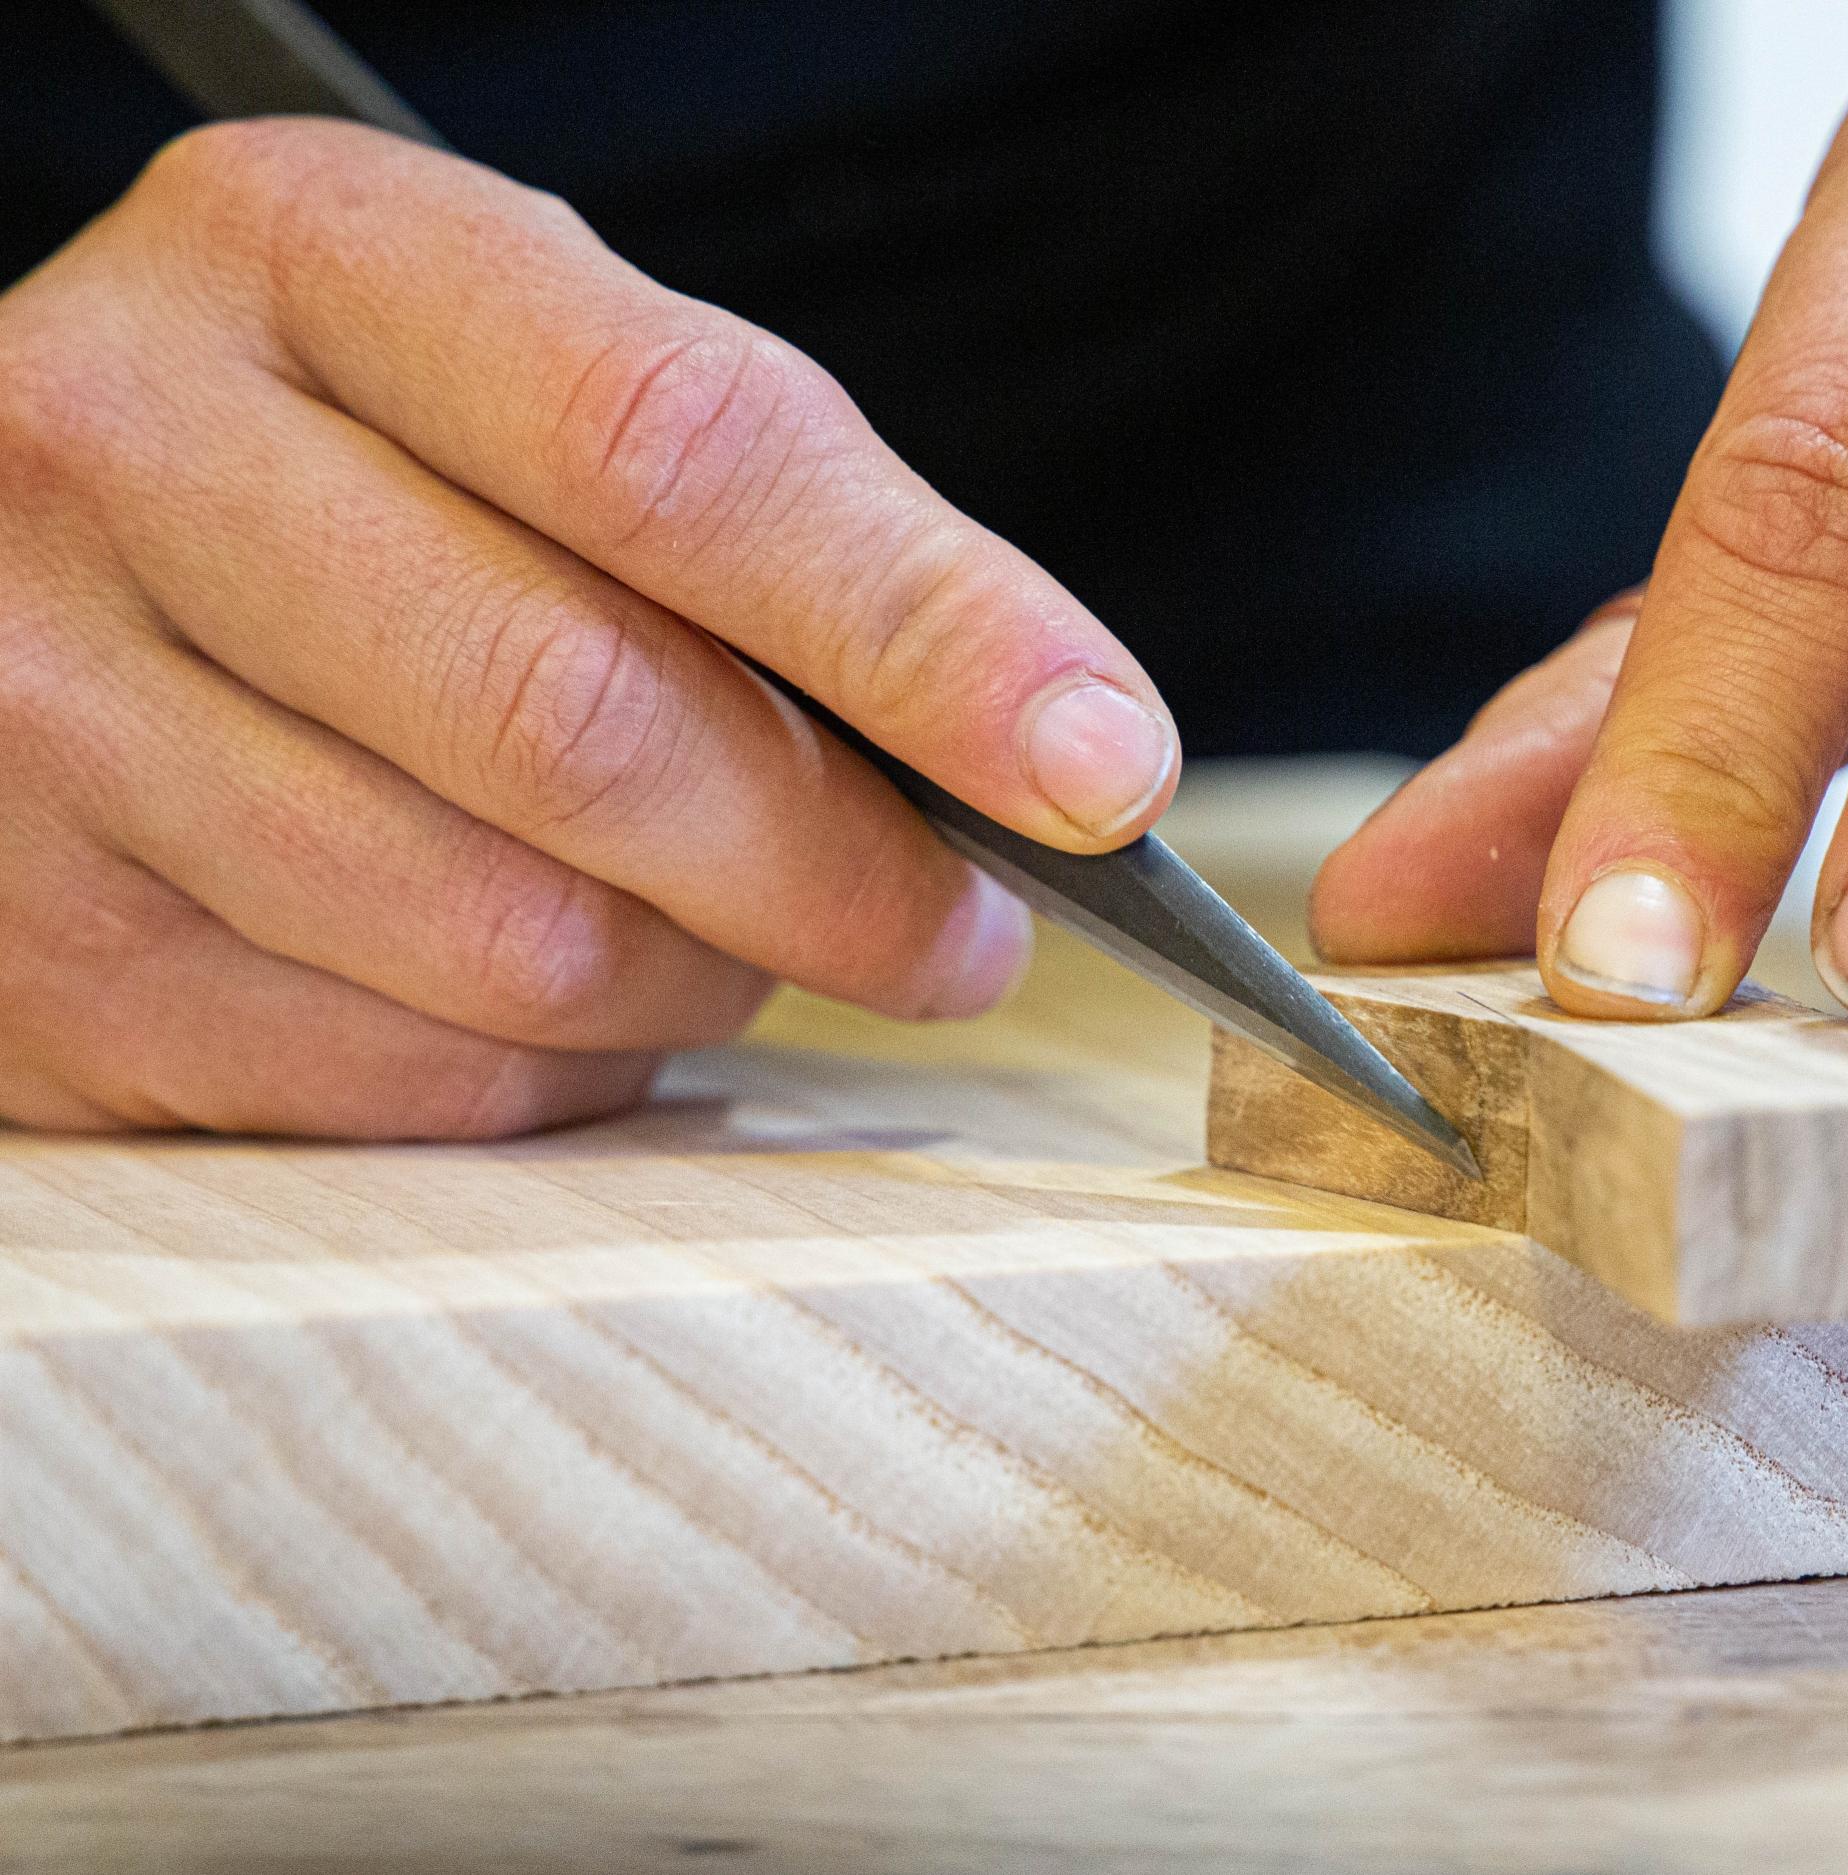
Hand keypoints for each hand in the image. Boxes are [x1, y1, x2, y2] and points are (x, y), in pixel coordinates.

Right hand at [0, 120, 1175, 1135]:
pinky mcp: (42, 951)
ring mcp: (46, 718)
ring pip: (512, 943)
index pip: (672, 449)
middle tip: (971, 926)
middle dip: (847, 872)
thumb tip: (1050, 751)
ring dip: (712, 982)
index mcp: (306, 256)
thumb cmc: (345, 466)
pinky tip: (579, 994)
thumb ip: (767, 521)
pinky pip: (412, 1082)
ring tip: (749, 934)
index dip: (923, 628)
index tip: (1096, 760)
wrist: (4, 562)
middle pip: (589, 726)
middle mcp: (127, 458)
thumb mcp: (523, 382)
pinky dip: (566, 1072)